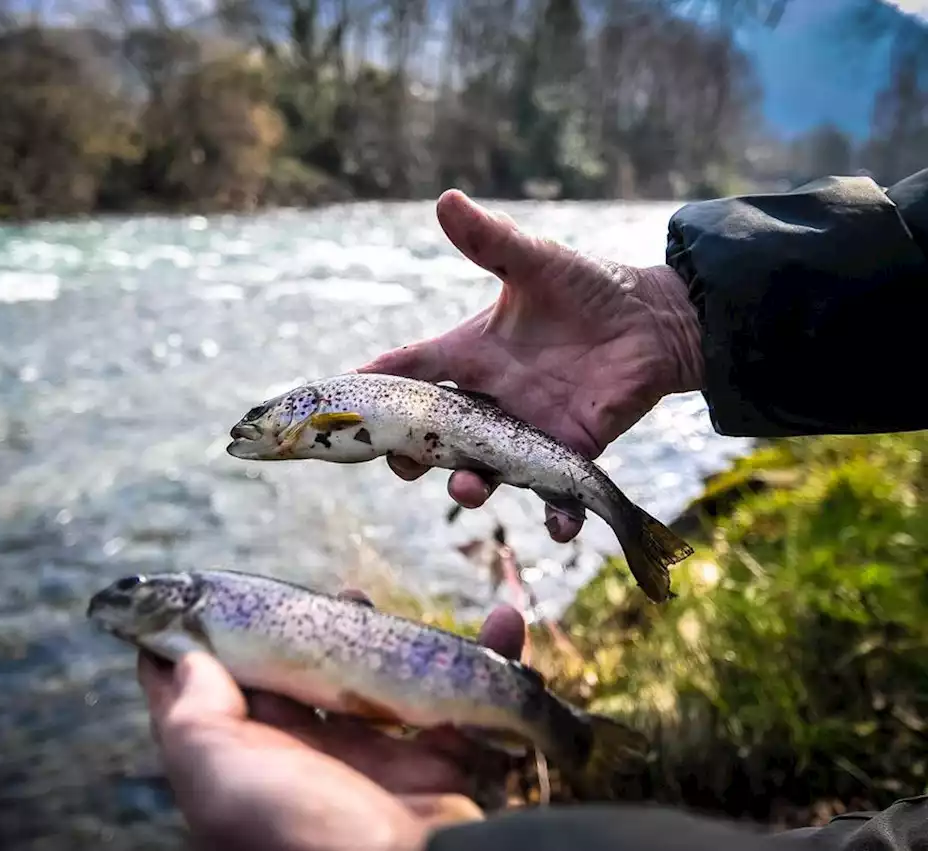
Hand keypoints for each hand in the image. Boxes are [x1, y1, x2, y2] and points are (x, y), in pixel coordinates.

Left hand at [136, 592, 528, 850]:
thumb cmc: (301, 835)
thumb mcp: (219, 779)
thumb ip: (192, 719)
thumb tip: (182, 662)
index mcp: (249, 763)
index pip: (210, 698)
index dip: (203, 645)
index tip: (204, 595)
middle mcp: (305, 763)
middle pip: (295, 677)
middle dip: (302, 627)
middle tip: (319, 596)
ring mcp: (371, 764)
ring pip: (371, 681)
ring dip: (378, 635)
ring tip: (370, 603)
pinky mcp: (434, 768)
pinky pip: (464, 702)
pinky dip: (487, 659)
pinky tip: (499, 623)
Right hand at [355, 189, 703, 542]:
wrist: (654, 320)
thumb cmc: (589, 289)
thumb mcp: (535, 263)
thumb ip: (490, 243)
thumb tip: (447, 199)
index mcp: (469, 356)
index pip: (408, 371)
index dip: (371, 385)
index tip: (334, 401)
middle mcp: (489, 401)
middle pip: (433, 437)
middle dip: (410, 455)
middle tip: (400, 462)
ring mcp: (525, 432)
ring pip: (482, 471)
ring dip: (468, 487)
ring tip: (467, 489)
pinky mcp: (570, 453)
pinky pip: (556, 496)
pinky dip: (557, 518)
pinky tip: (559, 528)